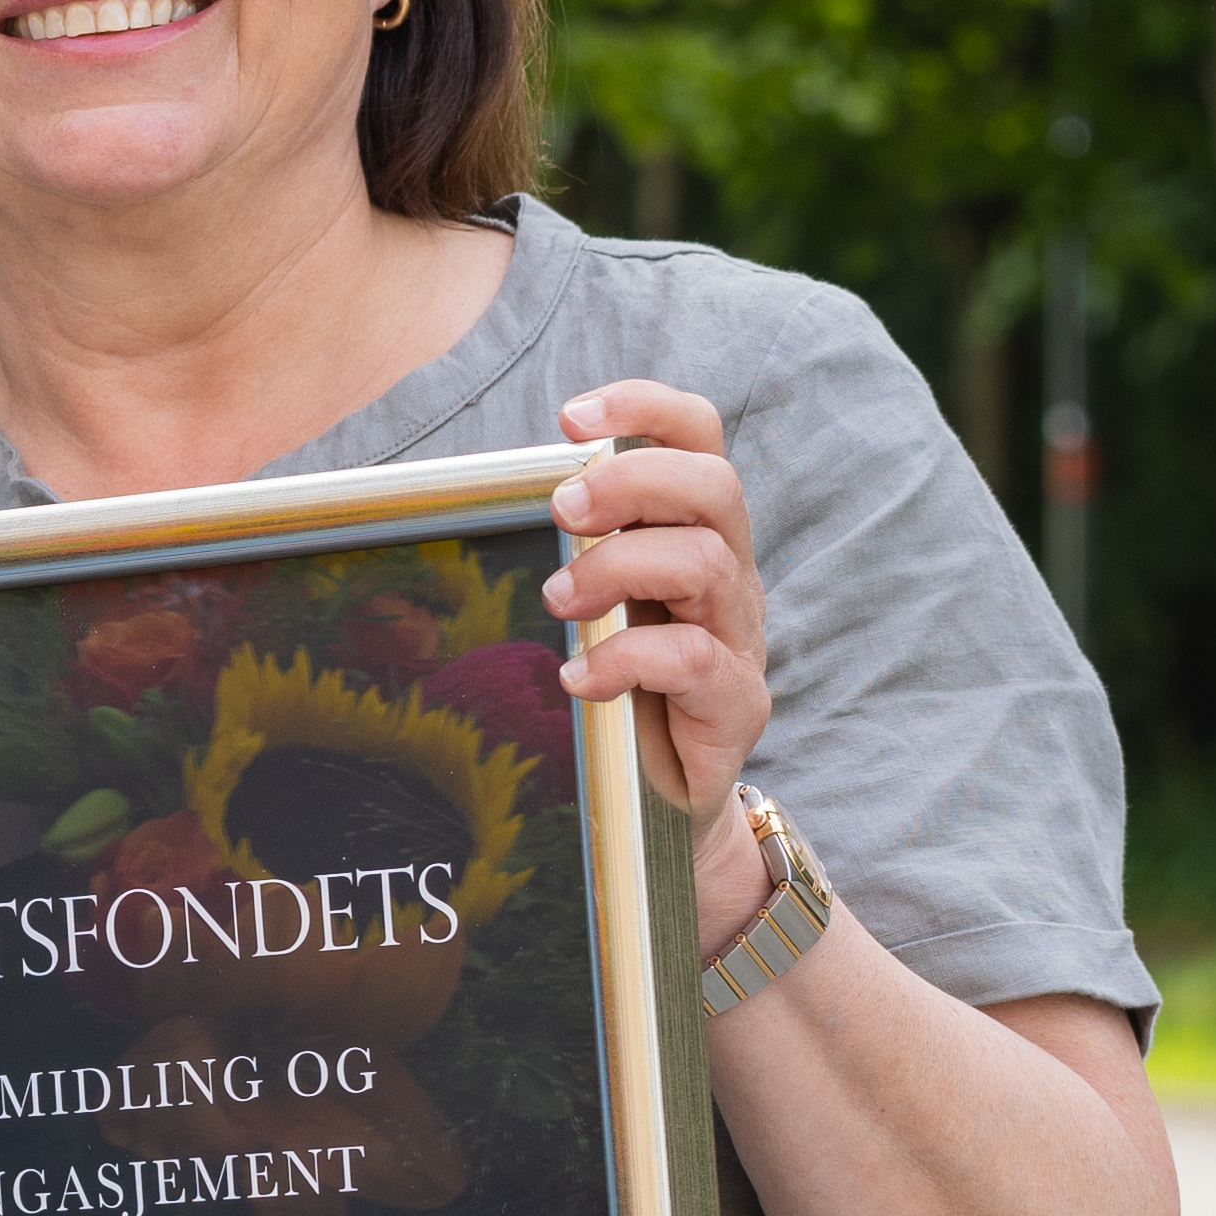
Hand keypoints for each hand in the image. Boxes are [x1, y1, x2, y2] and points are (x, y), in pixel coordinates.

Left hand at [547, 379, 773, 833]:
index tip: (571, 418)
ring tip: (559, 600)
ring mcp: (739, 639)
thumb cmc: (613, 690)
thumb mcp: (591, 607)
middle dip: (631, 481)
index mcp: (692, 532)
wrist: (656, 807)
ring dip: (618, 568)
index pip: (698, 438)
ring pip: (705, 563)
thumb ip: (566, 552)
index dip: (646, 408)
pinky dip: (625, 660)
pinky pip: (692, 659)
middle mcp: (727, 575)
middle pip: (715, 487)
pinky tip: (577, 680)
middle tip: (562, 510)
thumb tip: (476, 500)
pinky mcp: (736, 705)